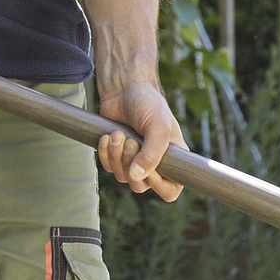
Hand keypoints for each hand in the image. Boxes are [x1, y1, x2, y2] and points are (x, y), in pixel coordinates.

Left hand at [95, 83, 184, 199]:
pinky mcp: (117, 155)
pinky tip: (108, 136)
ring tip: (118, 134)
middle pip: (140, 186)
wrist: (125, 89)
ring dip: (117, 156)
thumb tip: (137, 177)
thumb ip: (152, 154)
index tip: (150, 169)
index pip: (170, 190)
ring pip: (122, 177)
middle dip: (131, 164)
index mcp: (173, 159)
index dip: (159, 186)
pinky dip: (106, 153)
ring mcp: (134, 161)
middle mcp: (154, 163)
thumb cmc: (149, 104)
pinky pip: (108, 168)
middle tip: (131, 141)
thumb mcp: (158, 127)